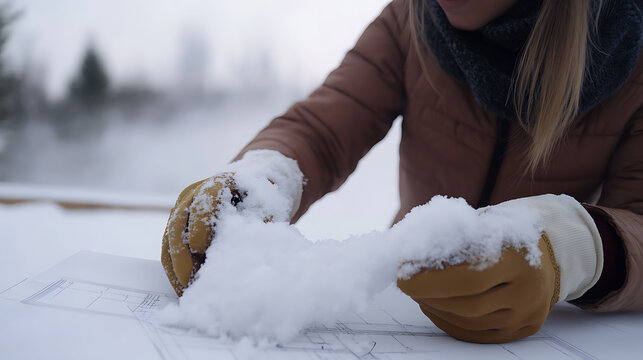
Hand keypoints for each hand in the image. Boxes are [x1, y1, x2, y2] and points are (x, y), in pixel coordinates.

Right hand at [160, 150, 304, 295]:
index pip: (207, 196)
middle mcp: (195, 194)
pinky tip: (184, 288)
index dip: (200, 221)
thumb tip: (252, 254)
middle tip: (188, 280)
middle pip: (179, 221)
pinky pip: (170, 249)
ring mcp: (182, 210)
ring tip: (186, 291)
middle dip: (181, 253)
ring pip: (170, 238)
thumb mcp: (268, 209)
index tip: (199, 247)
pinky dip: (175, 269)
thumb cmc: (261, 201)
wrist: (252, 191)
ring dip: (176, 266)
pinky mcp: (178, 228)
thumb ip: (260, 224)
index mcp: (220, 182)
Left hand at [397, 194, 603, 342]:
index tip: (402, 271)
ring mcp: (526, 314)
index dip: (430, 279)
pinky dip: (446, 319)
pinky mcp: (520, 330)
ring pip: (467, 322)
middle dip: (427, 294)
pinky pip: (474, 333)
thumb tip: (408, 248)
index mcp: (518, 256)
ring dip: (433, 306)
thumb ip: (452, 236)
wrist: (545, 252)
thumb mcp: (482, 223)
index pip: (468, 278)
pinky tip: (432, 304)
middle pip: (466, 304)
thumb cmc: (502, 232)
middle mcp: (528, 290)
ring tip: (417, 289)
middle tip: (405, 281)